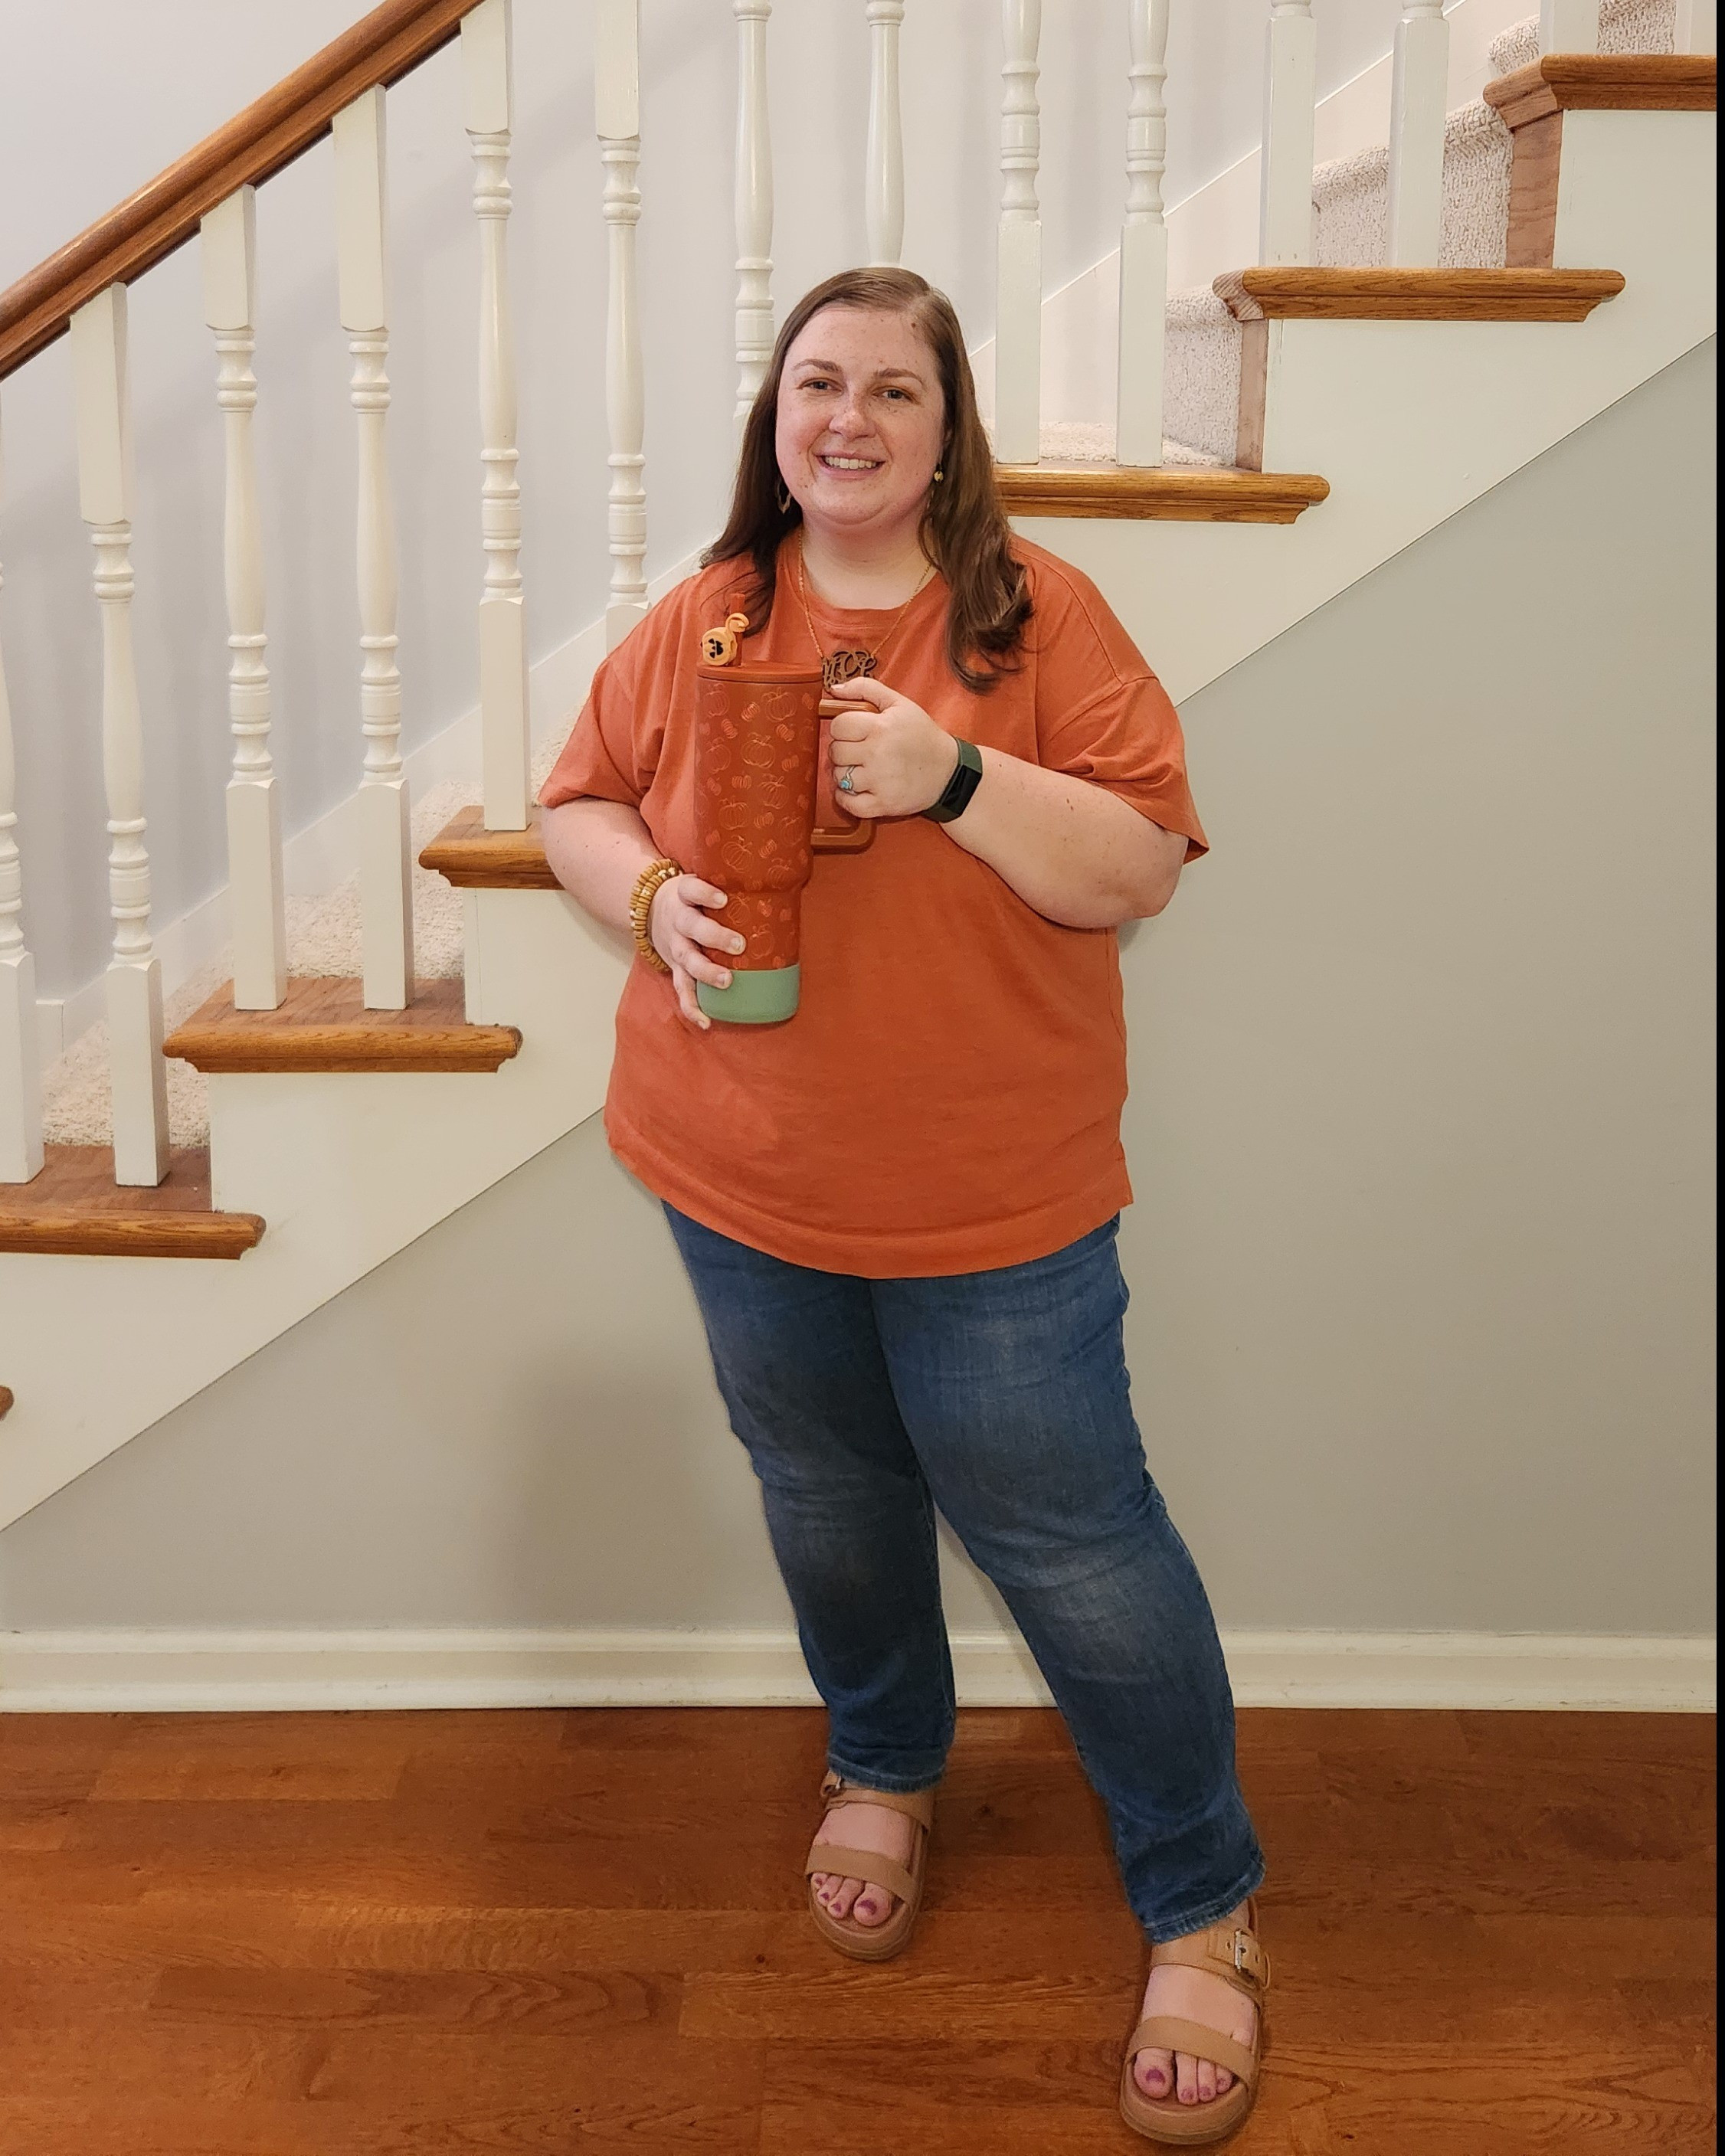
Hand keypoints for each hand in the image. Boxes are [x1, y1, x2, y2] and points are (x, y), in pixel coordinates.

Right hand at [650, 874, 745, 1031]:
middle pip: (691, 926)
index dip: (705, 893)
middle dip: (713, 936)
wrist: (650, 909)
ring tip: (726, 981)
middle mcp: (678, 920)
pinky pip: (682, 989)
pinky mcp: (675, 968)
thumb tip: (782, 890)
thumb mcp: (702, 884)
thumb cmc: (693, 899)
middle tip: (738, 944)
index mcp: (684, 895)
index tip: (723, 898)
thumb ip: (732, 887)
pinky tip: (706, 1021)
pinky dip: (692, 1007)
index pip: (691, 888)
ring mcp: (675, 946)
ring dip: (705, 972)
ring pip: (686, 959)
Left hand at [825, 675, 960, 818]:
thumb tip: (834, 689)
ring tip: (862, 769)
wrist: (949, 771)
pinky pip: (848, 803)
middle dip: (843, 750)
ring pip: (839, 777)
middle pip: (836, 752)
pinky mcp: (883, 804)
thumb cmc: (922, 735)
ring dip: (845, 773)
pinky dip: (845, 798)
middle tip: (858, 751)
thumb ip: (866, 688)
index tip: (853, 732)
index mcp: (880, 727)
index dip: (842, 728)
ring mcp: (879, 782)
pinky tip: (856, 789)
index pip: (838, 726)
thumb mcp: (899, 703)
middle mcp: (877, 754)